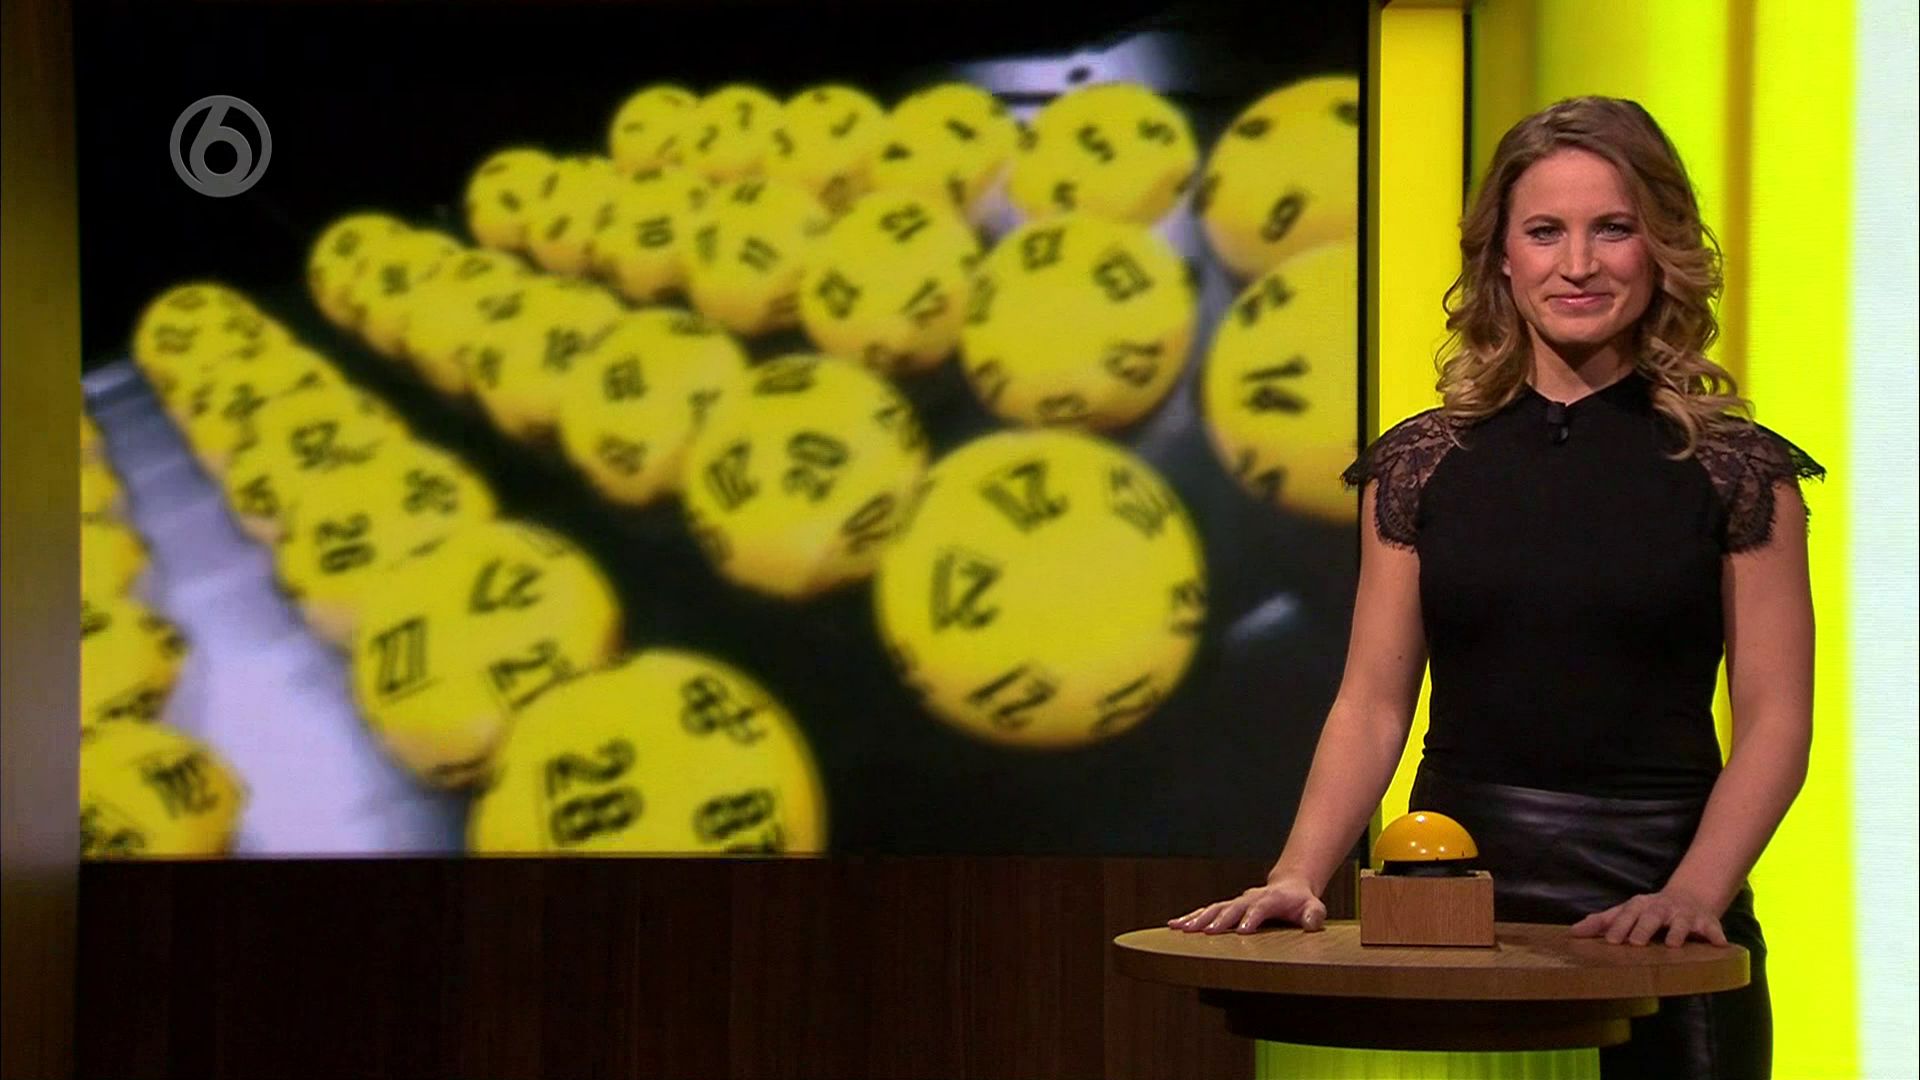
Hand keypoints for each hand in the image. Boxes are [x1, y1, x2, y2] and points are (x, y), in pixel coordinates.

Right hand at [1167, 877, 1326, 934]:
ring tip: (1180, 928)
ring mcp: (1237, 901)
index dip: (1251, 918)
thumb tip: (1311, 923)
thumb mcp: (1314, 907)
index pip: (1260, 908)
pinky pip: (1207, 911)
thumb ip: (1314, 915)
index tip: (1241, 931)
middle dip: (1218, 920)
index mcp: (1271, 899)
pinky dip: (1191, 917)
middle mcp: (1250, 898)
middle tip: (1204, 932)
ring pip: (1214, 908)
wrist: (1289, 885)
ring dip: (1197, 918)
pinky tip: (1175, 925)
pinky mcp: (1228, 907)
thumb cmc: (1302, 902)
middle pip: (1231, 907)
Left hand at [1568, 887, 1729, 947]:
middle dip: (1643, 928)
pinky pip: (1713, 929)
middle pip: (1651, 916)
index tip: (1610, 940)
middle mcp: (1662, 908)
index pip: (1627, 914)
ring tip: (1673, 945)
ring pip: (1681, 922)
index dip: (1619, 926)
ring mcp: (1685, 915)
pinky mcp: (1706, 923)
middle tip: (1635, 943)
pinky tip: (1719, 945)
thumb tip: (1572, 933)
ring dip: (1677, 932)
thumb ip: (1601, 922)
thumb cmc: (1649, 911)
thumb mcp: (1626, 913)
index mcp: (1640, 906)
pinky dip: (1716, 935)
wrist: (1689, 898)